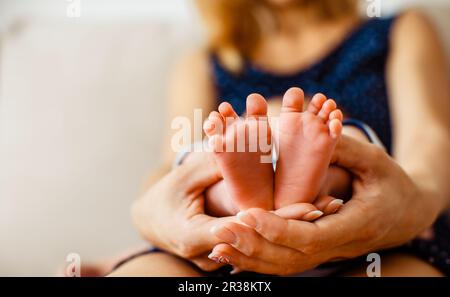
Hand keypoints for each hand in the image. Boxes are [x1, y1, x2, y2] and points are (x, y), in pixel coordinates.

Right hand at [131, 150, 333, 271]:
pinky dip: (277, 230)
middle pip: (260, 241)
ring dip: (290, 227)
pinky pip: (256, 245)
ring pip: (261, 246)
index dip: (279, 220)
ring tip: (326, 208)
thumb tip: (246, 140)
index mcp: (193, 235)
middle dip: (295, 223)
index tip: (310, 208)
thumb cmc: (165, 196)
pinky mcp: (227, 256)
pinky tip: (304, 216)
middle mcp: (209, 254)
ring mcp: (219, 259)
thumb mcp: (186, 177)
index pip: (244, 230)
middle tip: (330, 206)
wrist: (151, 222)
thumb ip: (215, 164)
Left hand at [208, 136, 441, 274]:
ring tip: (218, 246)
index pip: (310, 237)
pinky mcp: (317, 250)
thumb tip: (308, 127)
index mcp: (354, 225)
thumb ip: (341, 148)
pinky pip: (285, 262)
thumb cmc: (392, 183)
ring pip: (284, 265)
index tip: (247, 216)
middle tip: (220, 232)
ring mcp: (327, 253)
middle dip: (253, 247)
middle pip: (290, 258)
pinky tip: (233, 254)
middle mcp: (338, 246)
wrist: (407, 212)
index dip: (277, 229)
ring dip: (250, 258)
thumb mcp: (374, 161)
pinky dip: (258, 260)